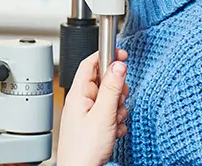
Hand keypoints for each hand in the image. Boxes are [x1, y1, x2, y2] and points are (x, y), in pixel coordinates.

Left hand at [55, 49, 129, 165]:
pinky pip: (110, 115)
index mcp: (79, 93)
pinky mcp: (93, 125)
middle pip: (105, 82)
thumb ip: (112, 89)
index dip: (106, 55)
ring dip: (117, 111)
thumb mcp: (103, 115)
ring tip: (113, 123)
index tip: (122, 54)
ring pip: (110, 100)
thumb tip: (118, 65)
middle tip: (117, 105)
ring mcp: (87, 113)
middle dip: (117, 93)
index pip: (90, 63)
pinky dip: (116, 123)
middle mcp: (81, 100)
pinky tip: (113, 132)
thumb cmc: (84, 148)